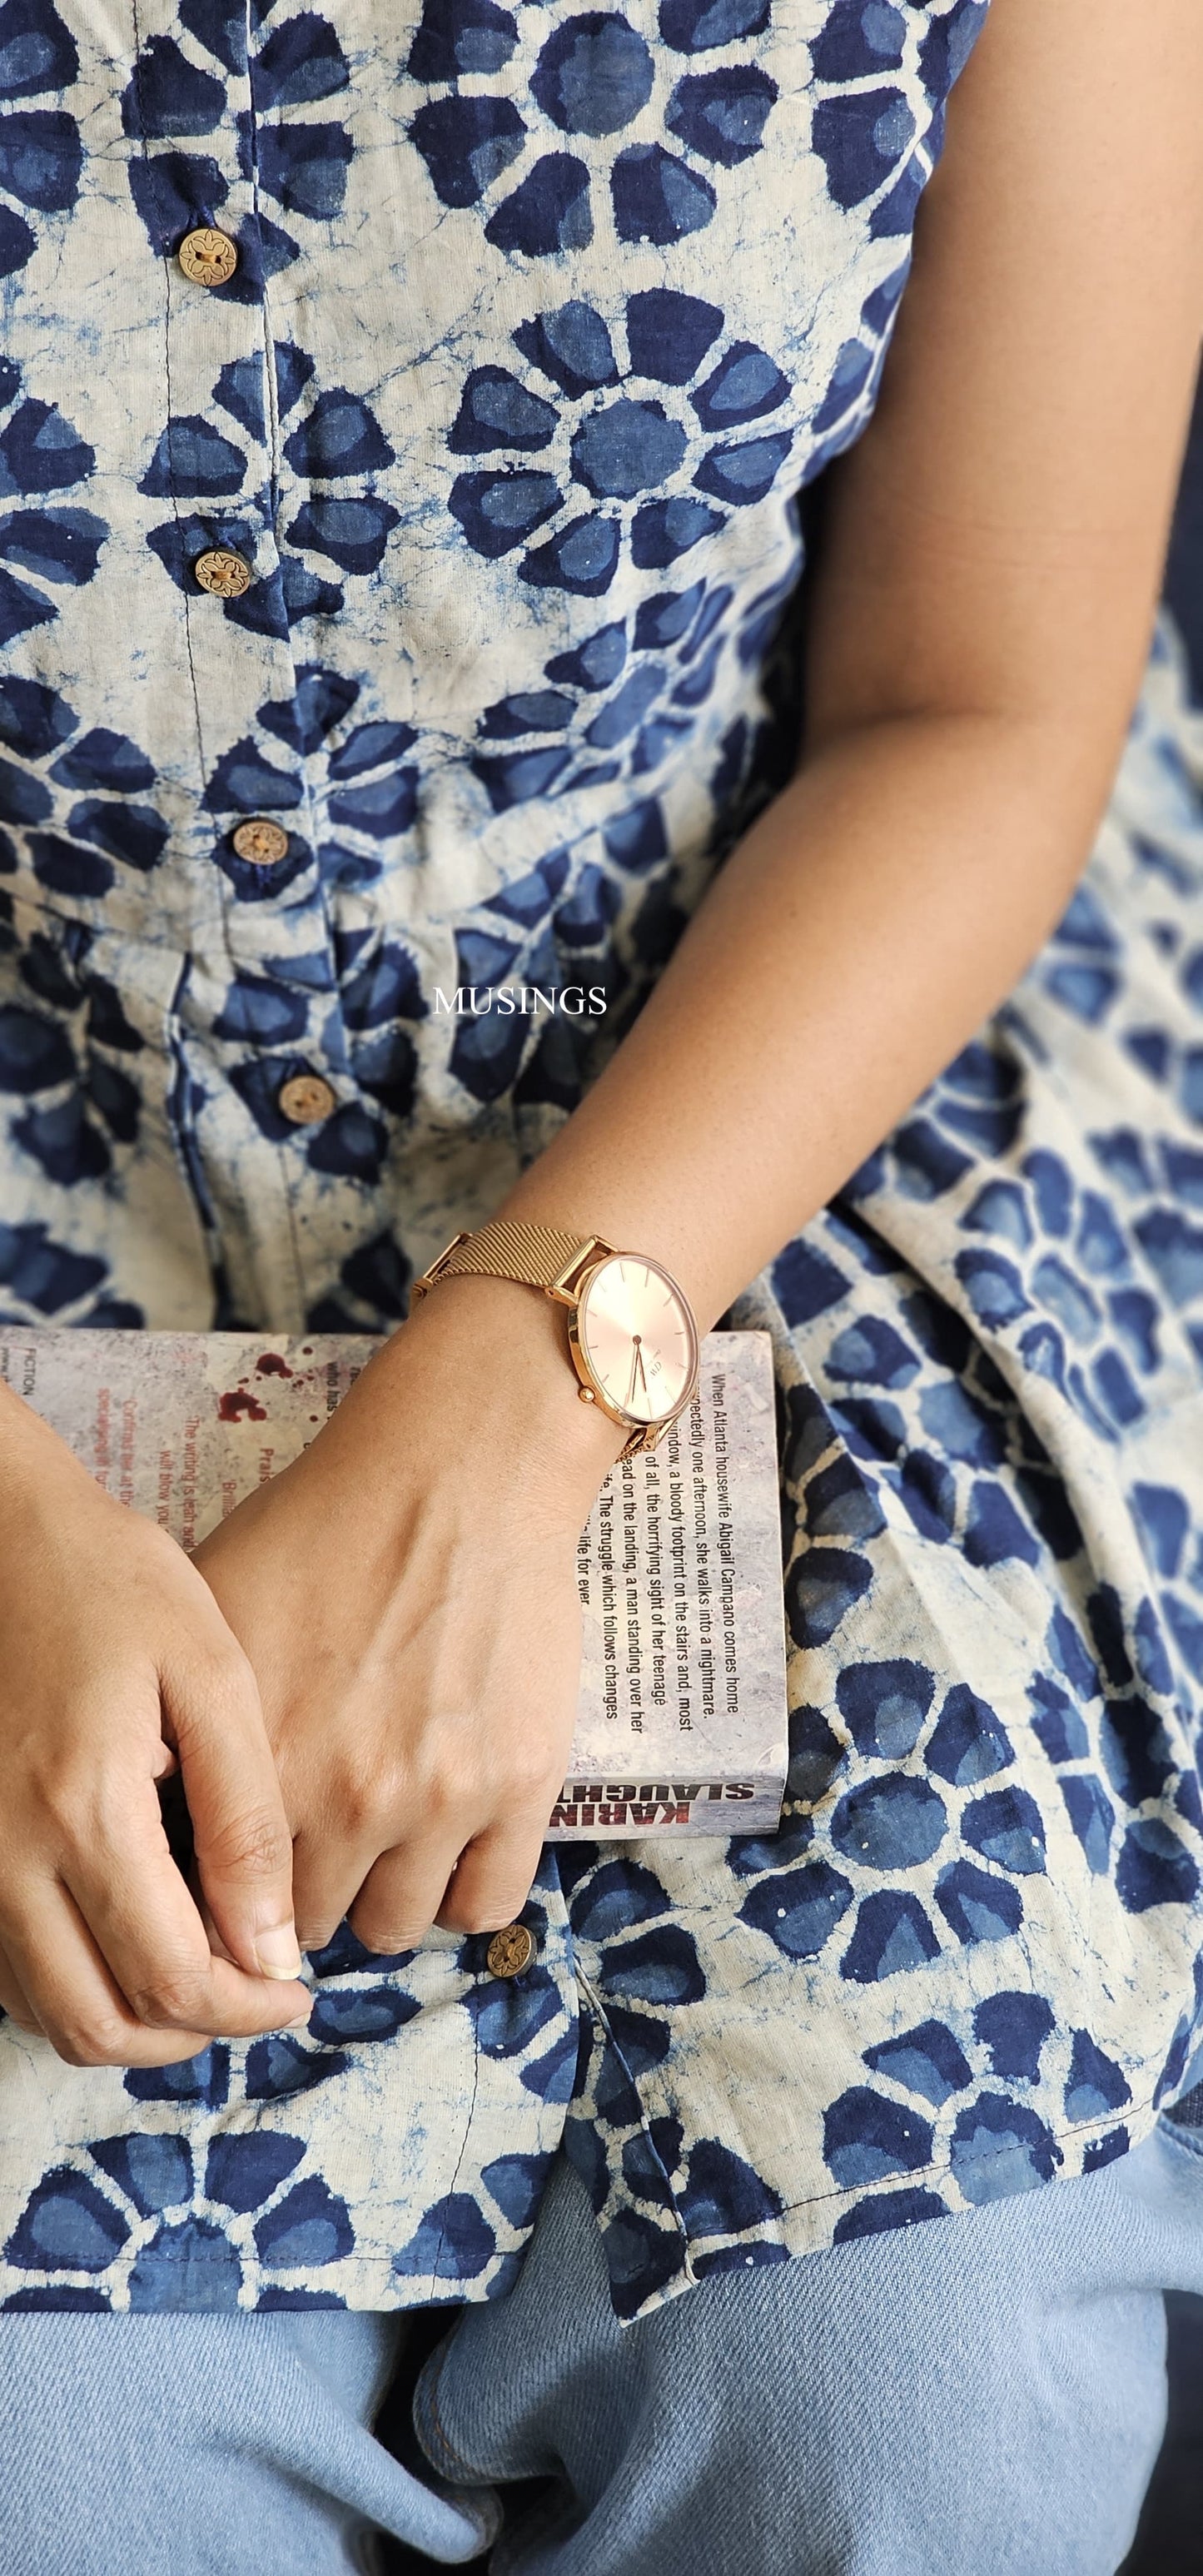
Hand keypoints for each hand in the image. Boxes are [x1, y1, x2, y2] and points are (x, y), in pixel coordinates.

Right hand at [0, 1388, 309, 2065]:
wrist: (3, 1535)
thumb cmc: (115, 1584)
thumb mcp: (210, 1674)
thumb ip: (244, 1815)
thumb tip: (270, 1943)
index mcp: (85, 1810)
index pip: (172, 1979)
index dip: (247, 2009)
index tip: (295, 1988)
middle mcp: (8, 1857)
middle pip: (101, 2025)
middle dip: (193, 2034)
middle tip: (255, 1994)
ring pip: (47, 2014)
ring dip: (132, 2022)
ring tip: (204, 1973)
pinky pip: (9, 1974)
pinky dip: (75, 1986)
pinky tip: (133, 1939)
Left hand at [194, 1277, 620, 1955]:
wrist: (458, 1472)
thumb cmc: (331, 1524)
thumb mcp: (214, 1610)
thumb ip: (185, 1722)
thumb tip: (154, 1803)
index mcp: (260, 1760)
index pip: (223, 1895)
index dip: (229, 1886)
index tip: (244, 1869)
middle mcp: (346, 1798)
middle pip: (306, 1925)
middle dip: (303, 1894)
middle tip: (316, 1848)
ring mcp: (439, 1799)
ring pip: (394, 1928)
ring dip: (381, 1898)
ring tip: (383, 1846)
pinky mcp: (519, 1788)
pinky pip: (488, 1905)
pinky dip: (461, 1890)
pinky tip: (446, 1848)